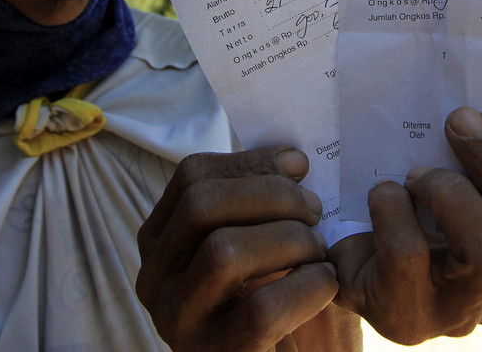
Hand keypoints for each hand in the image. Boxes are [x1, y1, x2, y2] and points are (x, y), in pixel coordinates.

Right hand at [135, 147, 339, 350]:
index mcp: (160, 240)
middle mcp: (156, 278)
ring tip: (319, 250)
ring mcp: (178, 321)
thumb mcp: (258, 242)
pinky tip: (325, 283)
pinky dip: (305, 287)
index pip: (191, 177)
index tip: (299, 165)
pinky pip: (260, 309)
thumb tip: (293, 160)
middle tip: (314, 210)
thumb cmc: (277, 298)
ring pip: (224, 253)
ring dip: (289, 240)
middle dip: (271, 196)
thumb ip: (263, 203)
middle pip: (201, 205)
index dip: (249, 162)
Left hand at [329, 107, 481, 344]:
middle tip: (460, 121)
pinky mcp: (405, 319)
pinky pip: (411, 254)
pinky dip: (392, 207)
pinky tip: (381, 197)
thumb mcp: (446, 165)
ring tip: (415, 174)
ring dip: (449, 191)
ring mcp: (458, 314)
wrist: (328, 231)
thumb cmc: (399, 194)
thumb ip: (480, 149)